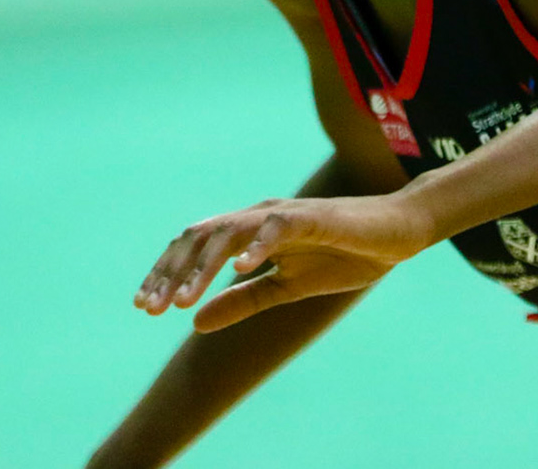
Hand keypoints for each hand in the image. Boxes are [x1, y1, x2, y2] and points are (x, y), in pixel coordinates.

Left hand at [134, 192, 433, 331]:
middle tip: (151, 310)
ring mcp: (282, 215)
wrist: (394, 236)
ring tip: (183, 300)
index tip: (144, 307)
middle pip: (200, 236)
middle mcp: (256, 217)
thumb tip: (194, 323)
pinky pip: (277, 227)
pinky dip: (256, 245)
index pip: (195, 247)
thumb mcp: (285, 289)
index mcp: (247, 233)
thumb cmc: (342, 256)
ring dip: (202, 266)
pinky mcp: (312, 217)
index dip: (166, 274)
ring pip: (228, 231)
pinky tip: (240, 268)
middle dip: (171, 272)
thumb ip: (242, 301)